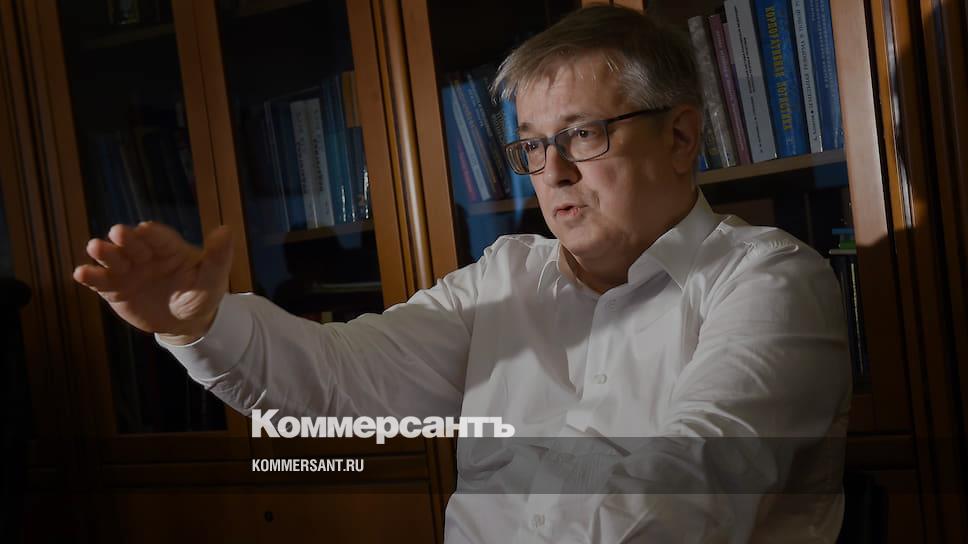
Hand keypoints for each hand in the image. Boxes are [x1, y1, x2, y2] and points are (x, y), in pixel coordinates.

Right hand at [72, 222, 233, 344]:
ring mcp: (127, 270)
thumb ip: (218, 256)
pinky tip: (80, 273)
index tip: (146, 229)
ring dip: (104, 252)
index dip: (153, 234)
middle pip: (132, 243)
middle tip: (118, 232)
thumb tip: (226, 230)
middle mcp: (145, 254)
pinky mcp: (114, 288)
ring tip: (95, 247)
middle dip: (125, 238)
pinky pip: (100, 281)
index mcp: (169, 248)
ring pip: (113, 258)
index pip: (160, 237)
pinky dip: (90, 276)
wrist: (185, 322)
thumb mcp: (213, 277)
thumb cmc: (201, 294)